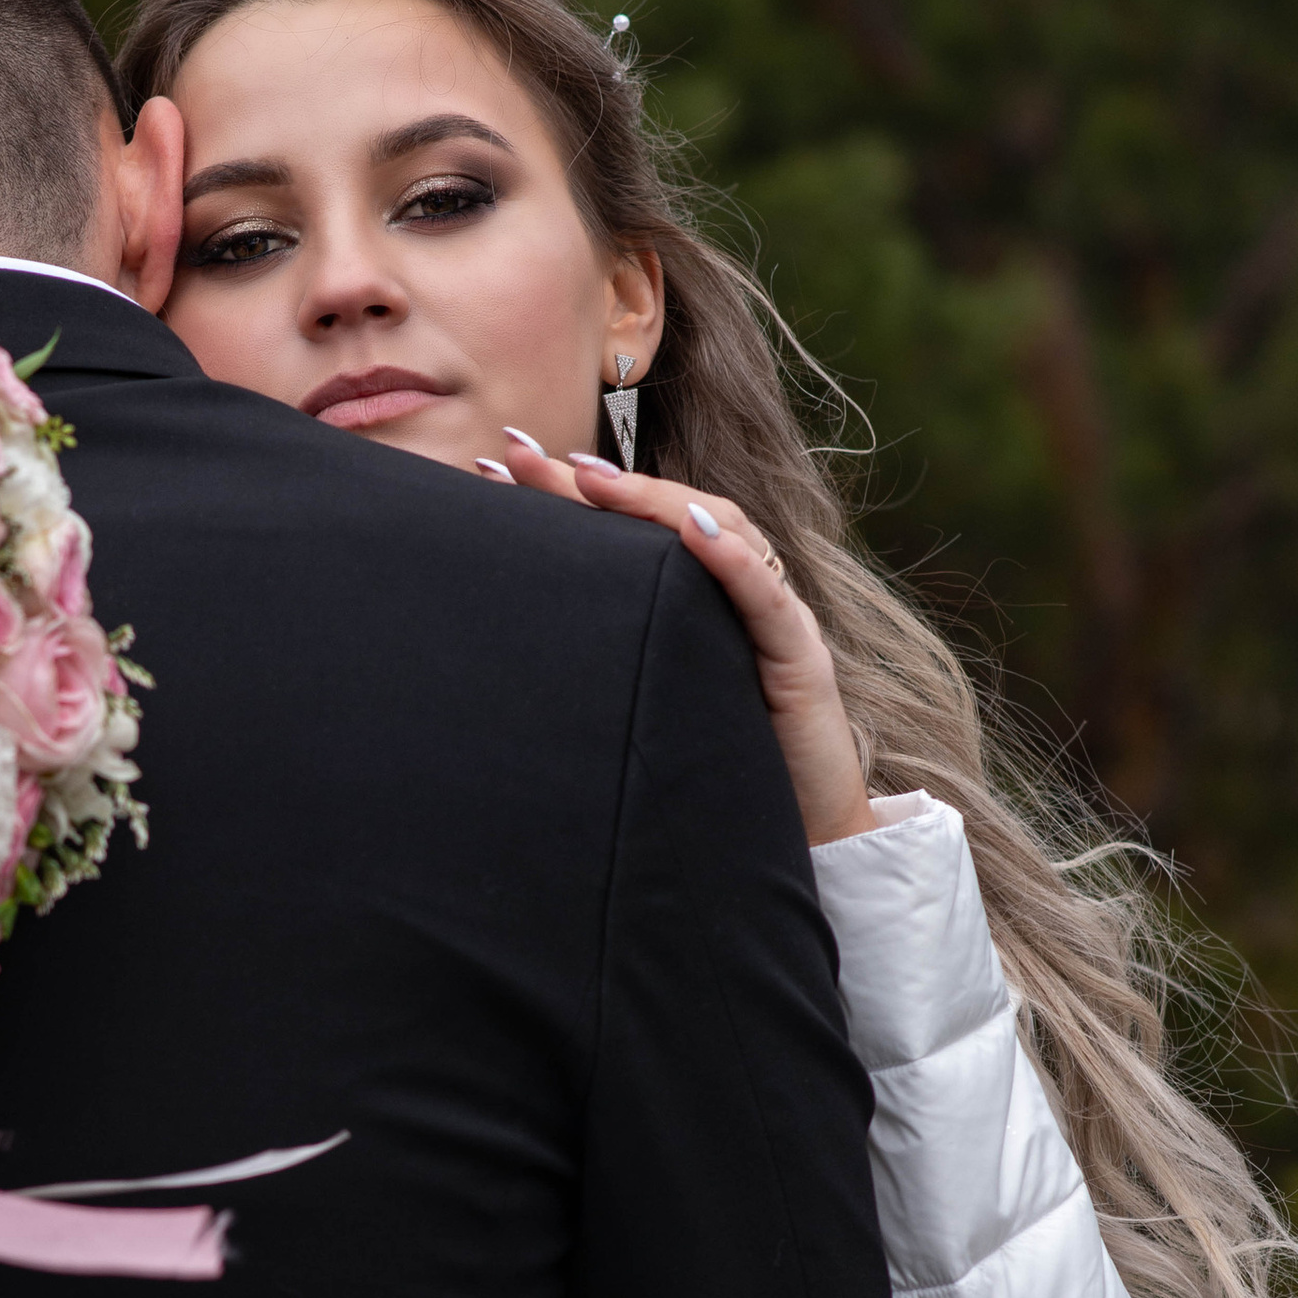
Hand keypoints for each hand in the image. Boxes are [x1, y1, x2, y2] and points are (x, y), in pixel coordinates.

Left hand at [488, 436, 874, 844]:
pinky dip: (733, 558)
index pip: (633, 529)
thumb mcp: (642, 708)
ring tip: (595, 480)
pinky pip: (768, 598)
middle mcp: (736, 597)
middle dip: (596, 481)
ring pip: (724, 531)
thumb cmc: (711, 779)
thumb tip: (512, 646)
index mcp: (694, 604)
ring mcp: (772, 622)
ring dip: (657, 500)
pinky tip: (694, 529)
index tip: (497, 470)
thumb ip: (600, 668)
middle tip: (523, 452)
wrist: (792, 845)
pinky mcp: (800, 661)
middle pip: (669, 513)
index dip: (570, 496)